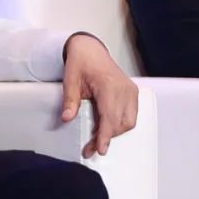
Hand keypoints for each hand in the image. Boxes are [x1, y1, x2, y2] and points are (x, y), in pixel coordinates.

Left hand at [60, 33, 138, 157]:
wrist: (90, 49)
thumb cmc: (81, 61)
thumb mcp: (70, 79)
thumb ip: (70, 100)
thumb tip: (67, 118)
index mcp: (109, 85)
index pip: (110, 117)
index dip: (105, 136)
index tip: (100, 149)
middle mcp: (124, 88)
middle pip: (121, 123)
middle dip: (106, 138)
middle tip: (90, 147)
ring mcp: (130, 90)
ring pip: (129, 122)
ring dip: (114, 132)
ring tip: (97, 137)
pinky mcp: (132, 92)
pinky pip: (131, 115)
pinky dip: (119, 124)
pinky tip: (105, 125)